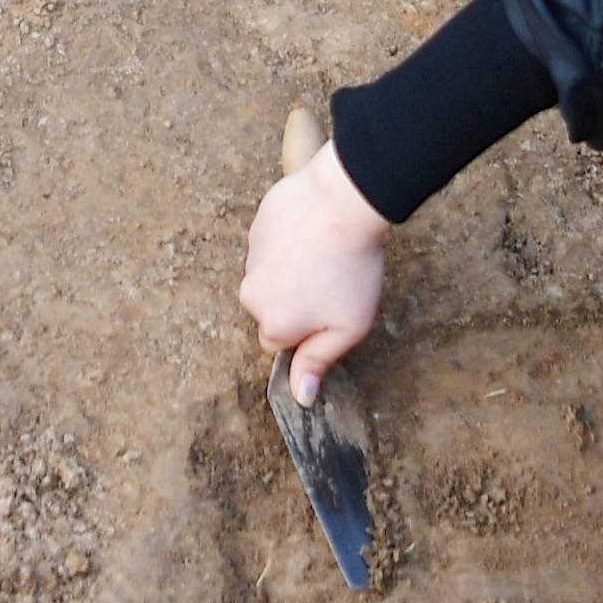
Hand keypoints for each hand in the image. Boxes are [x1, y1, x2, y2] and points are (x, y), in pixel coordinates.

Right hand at [241, 140, 392, 397]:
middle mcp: (252, 294)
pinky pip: (269, 244)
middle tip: (328, 284)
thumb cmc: (352, 270)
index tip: (328, 313)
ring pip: (268, 276)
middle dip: (293, 302)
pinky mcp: (256, 227)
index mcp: (273, 324)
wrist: (344, 204)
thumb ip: (318, 362)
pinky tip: (314, 233)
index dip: (306, 331)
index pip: (279, 342)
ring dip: (290, 271)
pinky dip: (287, 243)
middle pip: (270, 308)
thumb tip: (301, 399)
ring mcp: (250, 257)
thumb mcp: (347, 328)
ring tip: (324, 255)